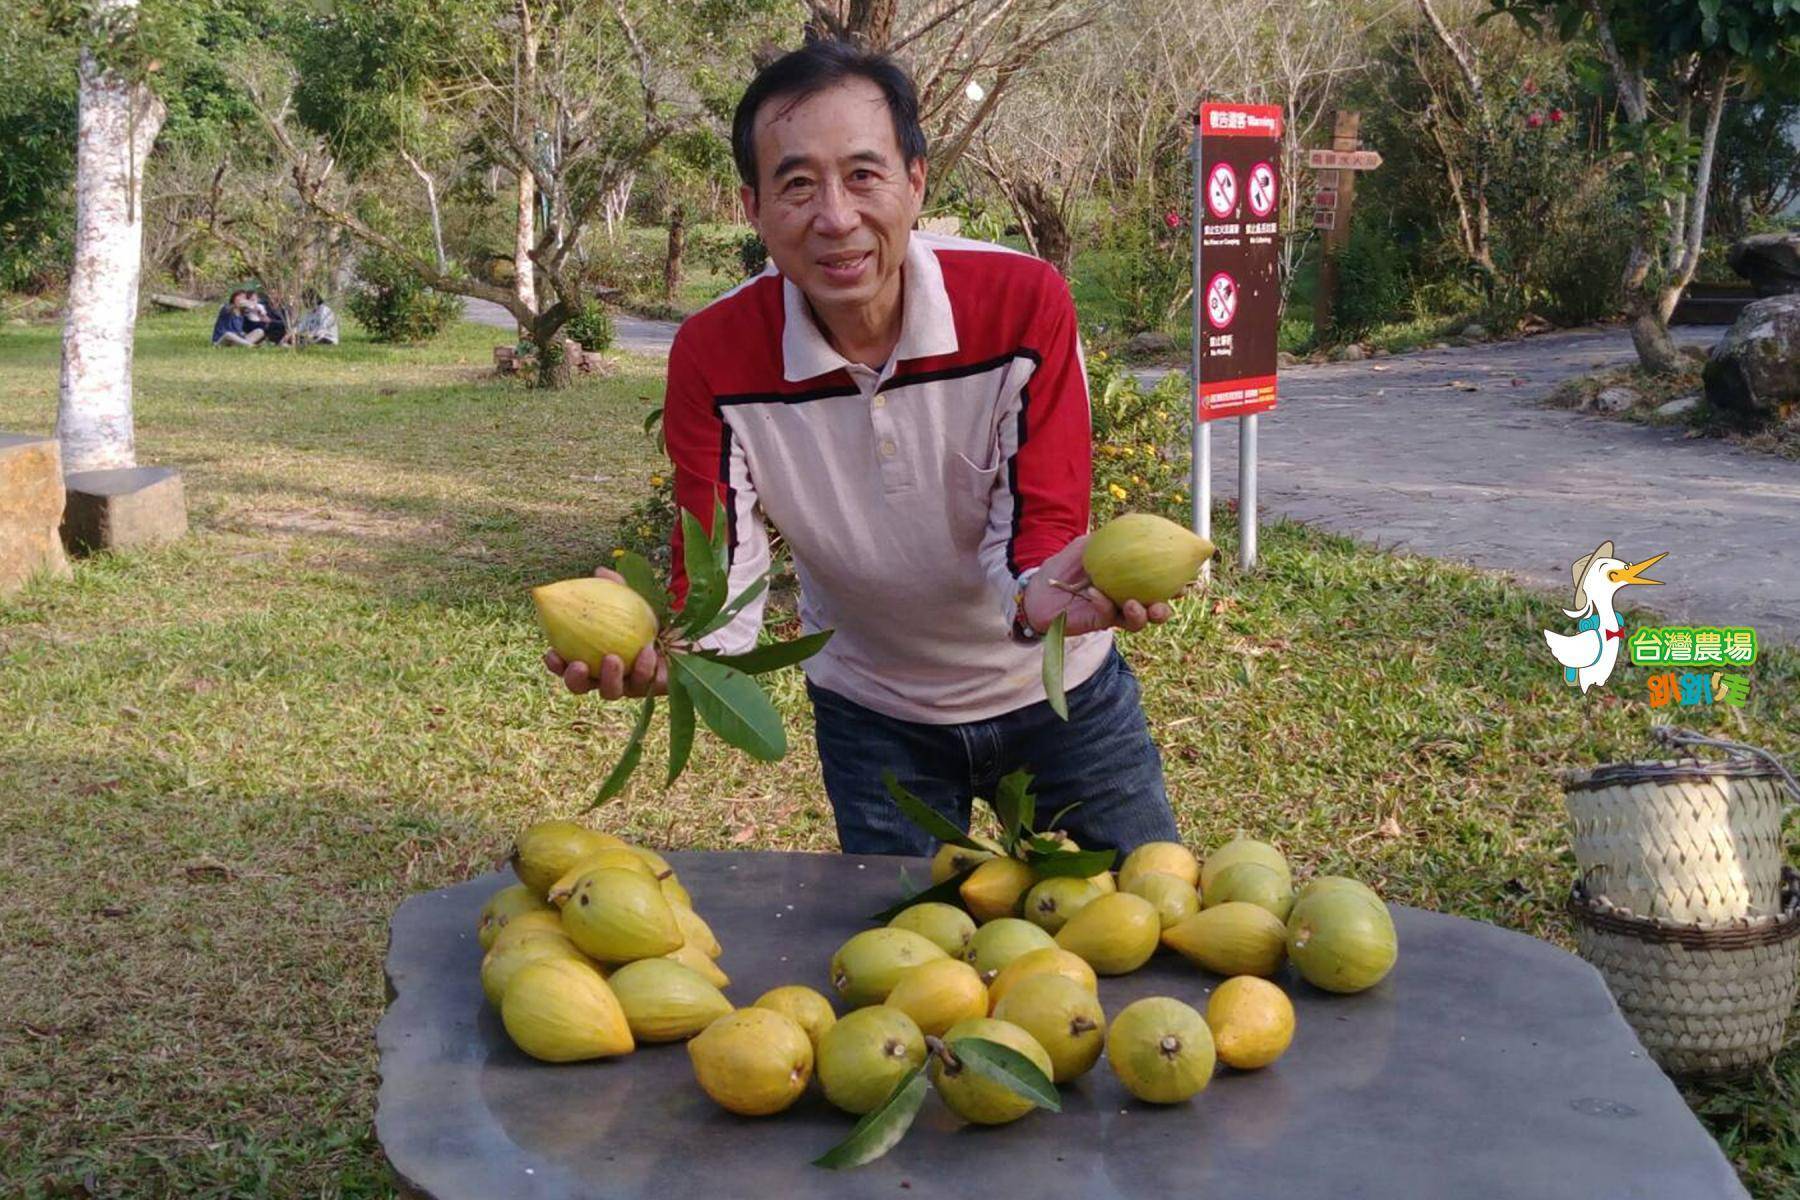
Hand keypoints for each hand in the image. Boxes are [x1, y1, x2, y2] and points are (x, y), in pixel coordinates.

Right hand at [542, 566, 669, 698]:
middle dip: (575, 680)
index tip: (551, 654)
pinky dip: (644, 667)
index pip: (566, 667)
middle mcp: (606, 677)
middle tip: (579, 666)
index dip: (556, 665)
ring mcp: (628, 687)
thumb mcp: (631, 600)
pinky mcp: (651, 690)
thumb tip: (600, 571)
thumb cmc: (648, 616)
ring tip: (613, 658)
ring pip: (611, 692)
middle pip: (582, 687)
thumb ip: (616, 588)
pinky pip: (644, 683)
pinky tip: (647, 651)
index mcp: (592, 657)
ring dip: (610, 677)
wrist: (683, 631)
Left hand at [1022, 535, 1173, 637]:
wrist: (1038, 587)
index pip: (1157, 585)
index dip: (1174, 584)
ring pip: (1137, 621)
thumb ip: (1109, 536)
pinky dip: (1103, 603)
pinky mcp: (1096, 623)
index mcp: (1130, 582)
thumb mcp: (1088, 545)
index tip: (1186, 578)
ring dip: (1141, 614)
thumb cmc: (1065, 565)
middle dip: (1164, 610)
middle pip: (1154, 611)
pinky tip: (1097, 593)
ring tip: (1135, 604)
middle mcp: (1125, 601)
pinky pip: (1107, 615)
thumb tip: (1133, 518)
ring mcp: (1112, 614)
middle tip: (1168, 601)